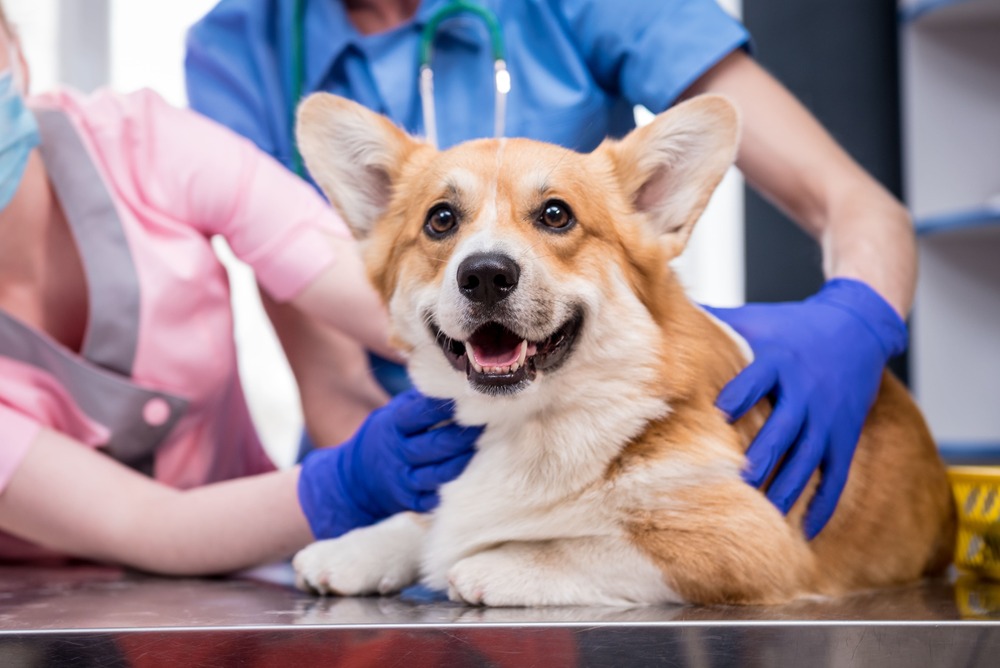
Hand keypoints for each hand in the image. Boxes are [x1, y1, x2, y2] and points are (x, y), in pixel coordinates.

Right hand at [298, 389, 482, 538]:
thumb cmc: (390, 434)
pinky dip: (450, 490)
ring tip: (482, 448)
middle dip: (463, 435)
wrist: (357, 477)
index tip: (468, 396)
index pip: (419, 413)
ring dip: (462, 461)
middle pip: (434, 445)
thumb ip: (422, 399)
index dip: (444, 406)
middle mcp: (397, 453)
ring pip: (437, 473)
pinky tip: (469, 477)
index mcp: (394, 425)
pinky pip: (432, 499)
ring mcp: (403, 479)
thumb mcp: (397, 412)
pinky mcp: (409, 501)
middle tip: (486, 423)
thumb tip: (455, 379)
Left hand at [704, 279, 906, 538]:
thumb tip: (659, 306)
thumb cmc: (792, 325)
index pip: (757, 379)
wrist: (857, 327)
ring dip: (788, 489)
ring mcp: (828, 417)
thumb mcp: (756, 319)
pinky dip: (824, 504)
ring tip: (767, 515)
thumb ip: (714, 321)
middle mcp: (806, 391)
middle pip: (783, 428)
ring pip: (808, 459)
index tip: (719, 415)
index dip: (740, 396)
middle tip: (740, 483)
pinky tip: (807, 529)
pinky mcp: (845, 435)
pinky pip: (836, 475)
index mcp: (779, 360)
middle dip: (763, 457)